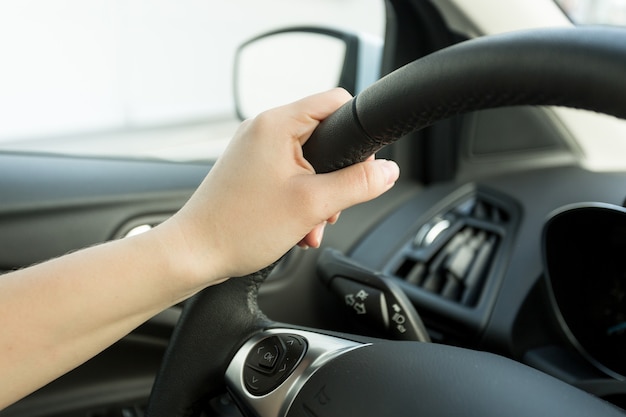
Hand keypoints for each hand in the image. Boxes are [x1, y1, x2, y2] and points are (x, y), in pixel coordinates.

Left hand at [159, 88, 399, 288]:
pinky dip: (300, 201)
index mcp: (276, 124)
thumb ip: (358, 184)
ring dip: (318, 197)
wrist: (195, 253)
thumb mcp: (312, 205)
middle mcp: (263, 129)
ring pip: (309, 163)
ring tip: (310, 226)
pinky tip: (297, 228)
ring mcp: (254, 150)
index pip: (335, 102)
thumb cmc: (239, 227)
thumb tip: (389, 171)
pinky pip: (289, 176)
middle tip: (330, 207)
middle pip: (324, 137)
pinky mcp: (250, 171)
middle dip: (336, 178)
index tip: (362, 164)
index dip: (357, 131)